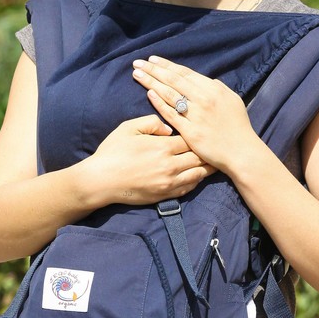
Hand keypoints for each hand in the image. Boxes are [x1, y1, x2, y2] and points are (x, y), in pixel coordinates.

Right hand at [87, 114, 213, 205]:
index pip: (191, 139)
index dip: (197, 135)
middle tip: (216, 146)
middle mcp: (170, 165)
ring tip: (215, 162)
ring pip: (197, 174)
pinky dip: (196, 181)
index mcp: (163, 146)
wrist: (101, 181)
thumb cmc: (113, 152)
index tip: (203, 131)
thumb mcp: (129, 128)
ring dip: (206, 168)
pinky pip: (188, 188)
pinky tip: (198, 176)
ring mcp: (169, 183)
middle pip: (199, 157)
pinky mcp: (165, 195)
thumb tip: (169, 127)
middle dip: (207, 151)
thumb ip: (151, 122)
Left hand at [132, 55, 256, 173]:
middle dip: (153, 69)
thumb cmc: (238, 126)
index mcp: (213, 89)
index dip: (167, 65)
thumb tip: (207, 80)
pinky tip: (148, 93)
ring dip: (151, 82)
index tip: (152, 59)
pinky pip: (171, 114)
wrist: (242, 151)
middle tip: (138, 62)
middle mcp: (203, 98)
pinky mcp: (190, 131)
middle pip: (173, 80)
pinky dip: (159, 102)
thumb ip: (219, 88)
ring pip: (169, 94)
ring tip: (137, 74)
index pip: (184, 73)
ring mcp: (196, 115)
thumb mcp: (232, 100)